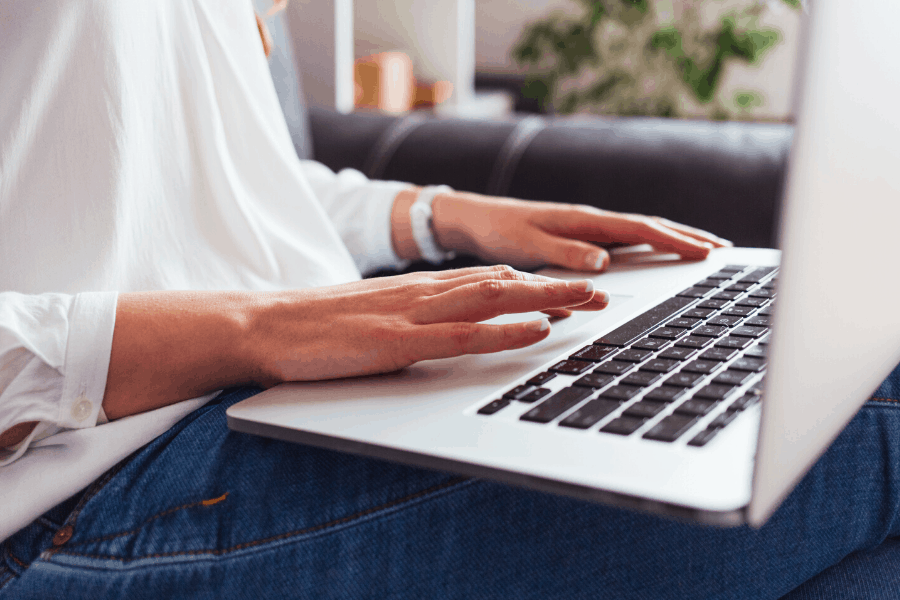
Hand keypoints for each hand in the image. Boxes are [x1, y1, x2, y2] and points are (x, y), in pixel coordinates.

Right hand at [250, 265, 607, 384]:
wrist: (264, 324)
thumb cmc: (314, 326)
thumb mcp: (372, 317)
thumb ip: (411, 322)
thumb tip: (440, 334)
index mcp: (417, 290)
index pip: (487, 280)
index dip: (534, 284)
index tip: (569, 289)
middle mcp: (423, 293)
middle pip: (503, 283)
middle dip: (556, 287)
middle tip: (601, 291)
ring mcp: (412, 314)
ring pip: (494, 299)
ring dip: (547, 299)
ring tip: (589, 301)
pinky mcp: (397, 340)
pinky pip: (462, 334)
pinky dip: (506, 331)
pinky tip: (537, 331)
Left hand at [430, 192, 731, 271]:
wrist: (473, 219)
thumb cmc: (498, 231)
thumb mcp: (528, 245)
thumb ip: (565, 254)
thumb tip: (603, 263)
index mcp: (583, 220)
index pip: (639, 229)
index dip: (674, 241)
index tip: (705, 253)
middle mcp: (590, 219)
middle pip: (649, 225)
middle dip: (686, 236)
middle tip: (722, 249)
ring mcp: (586, 226)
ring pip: (639, 231)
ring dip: (672, 238)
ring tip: (702, 249)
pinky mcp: (579, 235)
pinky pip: (623, 239)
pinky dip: (648, 244)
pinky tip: (656, 252)